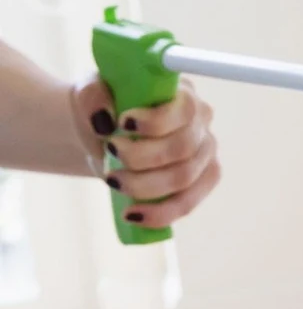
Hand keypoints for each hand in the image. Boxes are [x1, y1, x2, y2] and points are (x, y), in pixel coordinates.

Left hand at [72, 76, 220, 227]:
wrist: (108, 136)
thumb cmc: (106, 109)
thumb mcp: (91, 94)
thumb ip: (93, 96)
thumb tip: (104, 121)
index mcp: (184, 93)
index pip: (185, 110)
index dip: (156, 122)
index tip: (121, 124)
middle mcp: (203, 123)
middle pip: (182, 148)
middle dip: (141, 157)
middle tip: (109, 152)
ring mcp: (206, 154)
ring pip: (183, 178)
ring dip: (143, 185)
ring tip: (112, 180)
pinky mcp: (203, 181)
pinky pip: (188, 203)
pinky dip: (160, 213)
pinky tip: (133, 214)